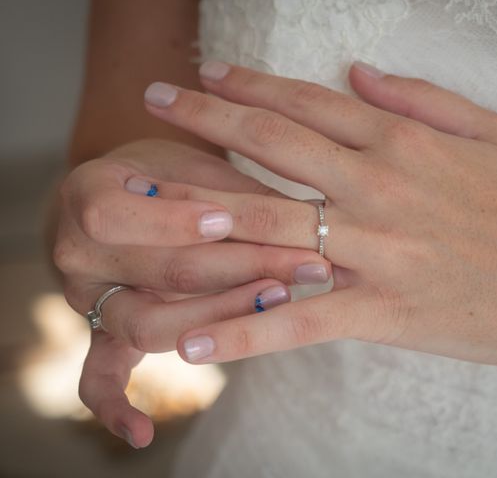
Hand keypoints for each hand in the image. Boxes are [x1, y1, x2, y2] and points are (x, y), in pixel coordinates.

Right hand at [54, 139, 330, 445]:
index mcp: (88, 195)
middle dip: (242, 269)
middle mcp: (79, 254)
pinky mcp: (104, 336)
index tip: (234, 220)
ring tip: (281, 305)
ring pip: (150, 325)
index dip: (177, 222)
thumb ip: (234, 190)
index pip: (123, 217)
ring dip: (220, 320)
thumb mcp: (193, 166)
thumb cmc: (167, 177)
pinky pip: (98, 378)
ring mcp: (90, 302)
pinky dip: (117, 409)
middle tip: (307, 265)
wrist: (127, 195)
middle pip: (162, 272)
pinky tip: (144, 435)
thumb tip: (311, 210)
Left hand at [143, 62, 496, 385]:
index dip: (250, 85)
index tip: (206, 75)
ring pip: (272, 226)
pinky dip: (245, 333)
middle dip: (208, 119)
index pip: (308, 103)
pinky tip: (194, 343)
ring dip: (204, 212)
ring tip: (148, 204)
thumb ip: (420, 96)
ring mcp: (373, 250)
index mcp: (400, 142)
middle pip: (275, 145)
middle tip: (156, 104)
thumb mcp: (488, 131)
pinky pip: (299, 322)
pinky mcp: (379, 311)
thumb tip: (358, 70)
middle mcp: (376, 187)